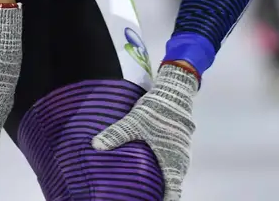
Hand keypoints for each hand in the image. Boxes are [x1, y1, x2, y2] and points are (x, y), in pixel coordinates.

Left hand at [92, 62, 198, 200]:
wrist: (175, 89)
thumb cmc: (158, 108)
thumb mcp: (134, 121)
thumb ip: (116, 134)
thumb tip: (95, 145)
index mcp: (173, 162)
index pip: (172, 194)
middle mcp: (182, 162)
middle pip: (172, 186)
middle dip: (158, 193)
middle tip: (141, 196)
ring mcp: (183, 153)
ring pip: (173, 175)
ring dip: (162, 181)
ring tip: (144, 187)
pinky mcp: (180, 144)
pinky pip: (173, 164)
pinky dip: (164, 170)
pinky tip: (150, 167)